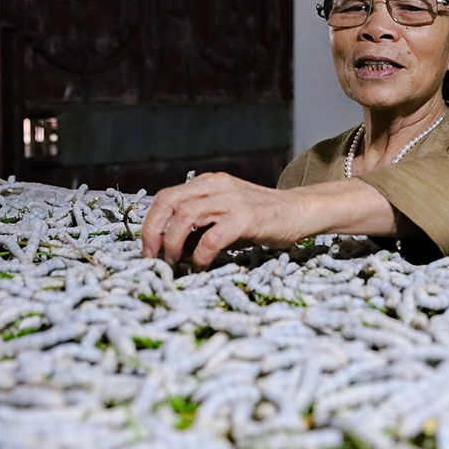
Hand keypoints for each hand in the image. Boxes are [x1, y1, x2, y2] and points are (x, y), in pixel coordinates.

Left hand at [140, 172, 308, 269]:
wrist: (300, 211)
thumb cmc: (263, 217)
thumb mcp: (227, 210)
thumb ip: (202, 220)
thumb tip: (172, 246)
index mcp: (208, 182)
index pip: (166, 197)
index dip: (150, 223)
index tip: (147, 248)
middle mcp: (217, 185)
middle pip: (169, 202)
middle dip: (153, 232)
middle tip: (153, 257)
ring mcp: (232, 200)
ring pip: (185, 217)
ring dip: (173, 244)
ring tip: (176, 263)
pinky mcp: (246, 217)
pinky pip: (212, 237)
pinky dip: (200, 255)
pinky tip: (200, 266)